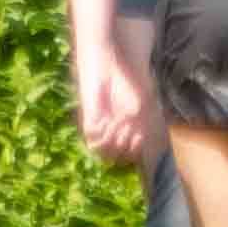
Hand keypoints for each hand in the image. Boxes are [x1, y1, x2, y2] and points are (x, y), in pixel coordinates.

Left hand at [75, 44, 151, 169]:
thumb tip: (139, 141)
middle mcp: (113, 135)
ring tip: (115, 126)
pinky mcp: (89, 122)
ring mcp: (100, 130)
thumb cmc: (125, 85)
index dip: (135, 152)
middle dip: (124, 147)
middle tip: (128, 129)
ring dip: (112, 143)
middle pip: (117, 158)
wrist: (107, 69)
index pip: (130, 155)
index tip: (139, 138)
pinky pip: (92, 139)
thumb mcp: (137, 105)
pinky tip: (105, 120)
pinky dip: (101, 133)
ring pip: (103, 154)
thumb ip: (138, 127)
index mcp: (126, 132)